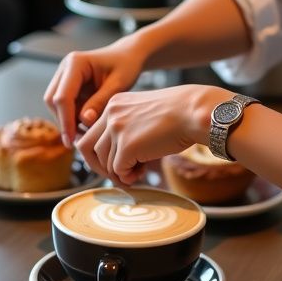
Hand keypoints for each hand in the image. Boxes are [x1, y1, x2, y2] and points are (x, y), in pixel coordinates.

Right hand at [44, 39, 147, 145]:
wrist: (128, 56)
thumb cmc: (126, 66)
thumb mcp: (118, 84)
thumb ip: (100, 102)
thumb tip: (83, 121)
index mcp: (75, 63)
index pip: (63, 96)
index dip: (65, 120)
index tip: (72, 140)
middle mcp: (65, 68)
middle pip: (53, 101)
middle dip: (64, 122)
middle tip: (79, 142)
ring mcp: (64, 76)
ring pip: (55, 105)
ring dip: (67, 121)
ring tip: (86, 134)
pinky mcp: (67, 85)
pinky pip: (64, 106)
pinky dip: (72, 118)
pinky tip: (86, 127)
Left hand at [75, 84, 217, 183]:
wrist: (194, 112)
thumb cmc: (178, 115)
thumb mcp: (144, 115)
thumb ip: (125, 130)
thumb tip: (115, 160)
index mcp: (114, 104)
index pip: (91, 132)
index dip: (100, 152)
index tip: (116, 161)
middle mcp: (111, 113)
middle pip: (87, 147)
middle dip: (100, 166)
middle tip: (120, 172)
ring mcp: (117, 129)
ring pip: (103, 162)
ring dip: (119, 172)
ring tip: (138, 170)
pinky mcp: (127, 145)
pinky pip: (118, 170)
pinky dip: (128, 176)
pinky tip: (142, 171)